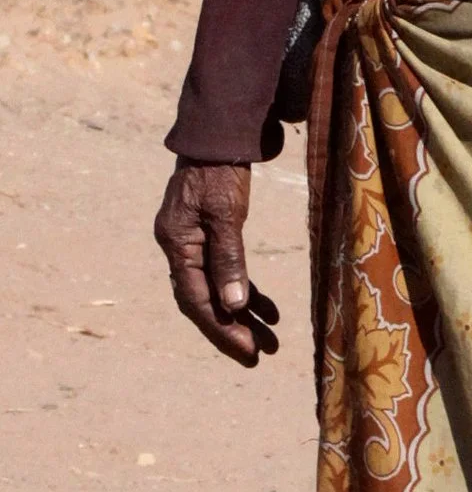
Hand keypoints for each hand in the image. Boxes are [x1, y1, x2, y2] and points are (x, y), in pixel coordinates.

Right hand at [155, 162, 278, 367]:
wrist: (215, 135)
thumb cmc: (220, 171)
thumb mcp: (226, 214)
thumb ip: (229, 259)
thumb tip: (234, 306)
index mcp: (177, 245)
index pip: (197, 300)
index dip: (223, 330)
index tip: (249, 353)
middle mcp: (179, 249)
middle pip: (204, 302)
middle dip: (233, 332)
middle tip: (262, 356)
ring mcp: (192, 244)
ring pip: (217, 292)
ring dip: (243, 317)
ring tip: (272, 340)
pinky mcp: (207, 237)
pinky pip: (225, 275)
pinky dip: (246, 293)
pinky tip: (270, 310)